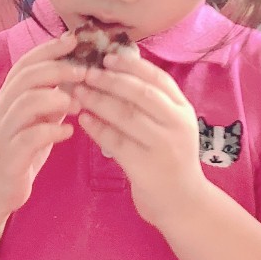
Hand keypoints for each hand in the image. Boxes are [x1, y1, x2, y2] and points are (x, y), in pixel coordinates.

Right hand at [0, 34, 81, 217]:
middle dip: (58, 69)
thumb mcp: (35, 120)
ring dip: (56, 99)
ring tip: (78, 105)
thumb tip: (77, 78)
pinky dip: (52, 132)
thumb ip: (50, 100)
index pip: (25, 63)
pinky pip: (29, 138)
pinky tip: (68, 134)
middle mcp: (2, 110)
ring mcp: (3, 132)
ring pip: (25, 103)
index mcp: (8, 97)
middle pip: (27, 77)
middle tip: (85, 72)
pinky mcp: (9, 156)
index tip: (74, 39)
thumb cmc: (18, 151)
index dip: (49, 48)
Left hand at [71, 49, 208, 226]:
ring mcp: (162, 146)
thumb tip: (119, 72)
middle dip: (111, 80)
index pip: (158, 78)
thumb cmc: (170, 159)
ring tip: (77, 92)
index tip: (108, 56)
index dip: (132, 65)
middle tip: (85, 72)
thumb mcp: (170, 127)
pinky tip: (82, 119)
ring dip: (98, 101)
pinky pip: (116, 142)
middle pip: (141, 94)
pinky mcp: (145, 167)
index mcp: (183, 110)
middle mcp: (177, 124)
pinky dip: (97, 128)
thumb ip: (153, 104)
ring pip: (127, 116)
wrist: (183, 203)